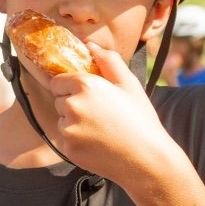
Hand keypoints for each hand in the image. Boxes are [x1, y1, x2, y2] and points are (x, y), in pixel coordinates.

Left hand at [43, 43, 172, 182]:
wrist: (146, 160)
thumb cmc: (140, 119)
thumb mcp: (129, 84)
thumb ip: (109, 61)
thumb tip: (90, 45)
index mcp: (85, 85)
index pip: (58, 81)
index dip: (72, 87)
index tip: (89, 97)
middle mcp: (72, 105)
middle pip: (59, 101)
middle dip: (73, 104)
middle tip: (100, 114)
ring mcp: (68, 129)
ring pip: (61, 121)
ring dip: (74, 123)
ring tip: (100, 130)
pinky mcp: (67, 149)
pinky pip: (64, 140)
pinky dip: (76, 141)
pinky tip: (97, 144)